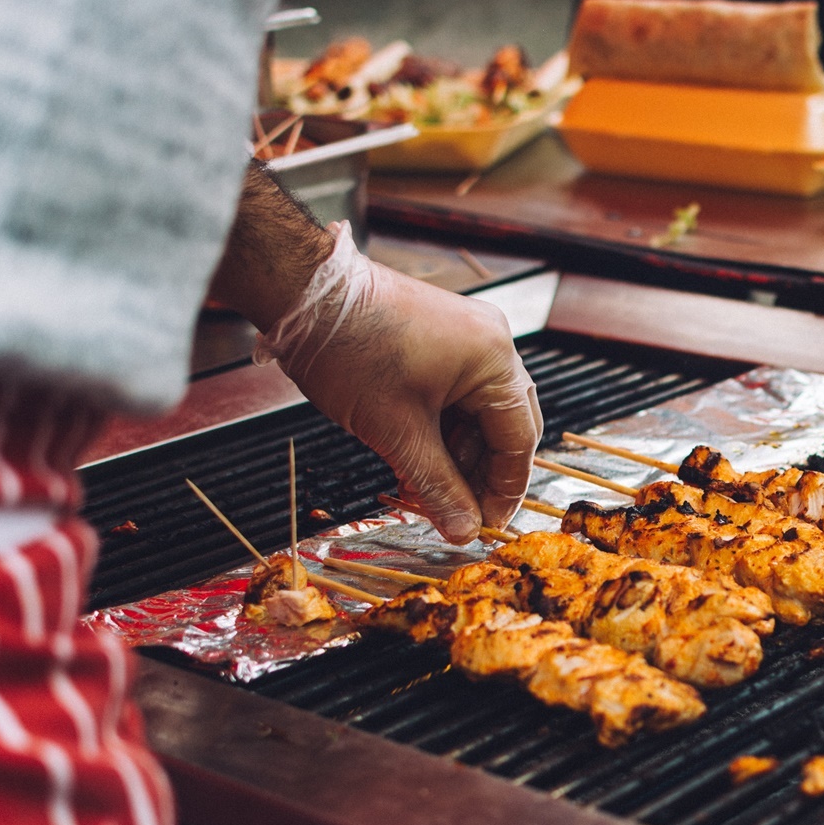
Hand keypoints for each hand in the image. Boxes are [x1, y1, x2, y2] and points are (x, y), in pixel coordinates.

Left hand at [253, 223, 541, 542]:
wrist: (304, 294)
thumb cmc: (349, 351)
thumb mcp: (397, 432)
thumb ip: (437, 486)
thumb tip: (464, 530)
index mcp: (494, 360)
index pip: (519, 439)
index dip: (505, 489)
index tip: (486, 526)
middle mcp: (491, 343)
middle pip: (504, 425)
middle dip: (479, 474)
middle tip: (457, 513)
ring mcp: (467, 336)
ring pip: (477, 413)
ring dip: (456, 455)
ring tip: (426, 489)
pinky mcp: (441, 337)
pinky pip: (457, 394)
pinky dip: (441, 429)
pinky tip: (417, 458)